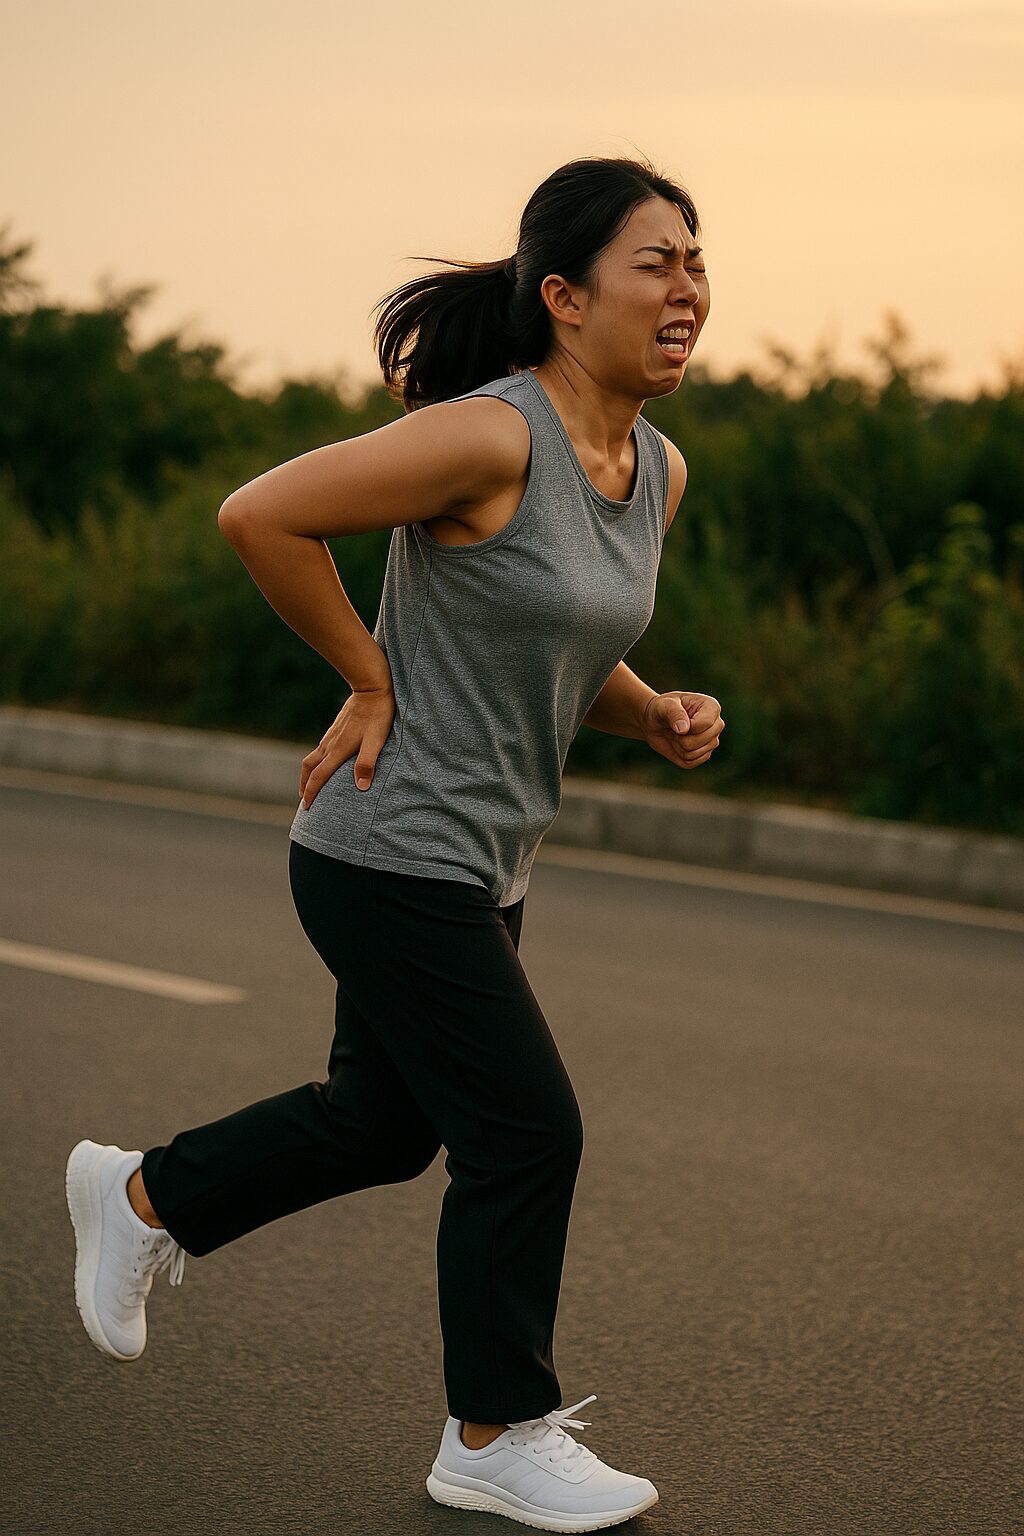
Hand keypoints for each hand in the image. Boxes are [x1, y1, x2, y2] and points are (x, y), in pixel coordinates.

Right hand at [299, 681, 395, 807]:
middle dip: (304, 785)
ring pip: (312, 758)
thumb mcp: (376, 740)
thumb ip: (367, 763)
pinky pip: (319, 749)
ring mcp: (331, 735)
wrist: (371, 688)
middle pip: (309, 768)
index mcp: (338, 750)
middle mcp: (330, 744)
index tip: (305, 807)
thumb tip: (360, 787)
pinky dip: (316, 762)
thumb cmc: (378, 715)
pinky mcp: (335, 729)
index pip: (319, 776)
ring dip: (308, 774)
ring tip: (309, 784)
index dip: (311, 792)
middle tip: (303, 800)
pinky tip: (324, 763)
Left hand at [641, 691, 723, 769]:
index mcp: (712, 707)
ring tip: (676, 735)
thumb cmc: (662, 709)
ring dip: (678, 746)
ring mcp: (712, 742)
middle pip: (701, 740)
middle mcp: (717, 725)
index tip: (675, 719)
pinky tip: (678, 744)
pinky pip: (691, 762)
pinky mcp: (704, 756)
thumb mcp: (664, 706)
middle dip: (681, 737)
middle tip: (674, 728)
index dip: (686, 726)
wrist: (656, 723)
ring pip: (694, 753)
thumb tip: (684, 729)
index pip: (706, 723)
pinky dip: (679, 755)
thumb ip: (674, 713)